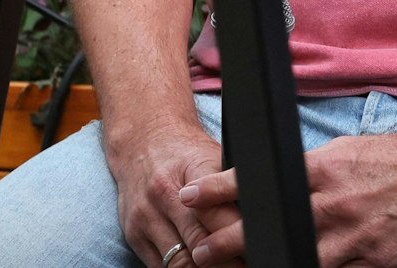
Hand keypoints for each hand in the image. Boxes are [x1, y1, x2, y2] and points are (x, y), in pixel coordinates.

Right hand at [106, 120, 243, 267]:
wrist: (141, 142)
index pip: (219, 215)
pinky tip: (198, 267)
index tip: (254, 252)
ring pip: (180, 262)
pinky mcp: (133, 233)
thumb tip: (263, 217)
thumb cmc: (185, 155)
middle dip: (227, 262)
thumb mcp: (213, 159)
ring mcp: (145, 215)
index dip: (238, 240)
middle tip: (245, 266)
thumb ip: (232, 188)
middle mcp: (164, 193)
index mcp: (191, 170)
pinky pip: (161, 267)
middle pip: (200, 243)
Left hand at [180, 125, 396, 266]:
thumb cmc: (388, 159)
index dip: (219, 190)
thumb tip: (266, 187)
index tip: (189, 196)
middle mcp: (337, 205)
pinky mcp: (380, 262)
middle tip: (203, 251)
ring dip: (270, 265)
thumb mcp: (340, 153)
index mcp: (323, 170)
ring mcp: (359, 238)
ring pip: (303, 261)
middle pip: (273, 231)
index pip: (260, 182)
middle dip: (232, 243)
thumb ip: (305, 173)